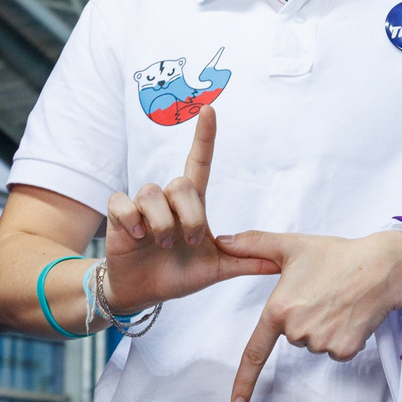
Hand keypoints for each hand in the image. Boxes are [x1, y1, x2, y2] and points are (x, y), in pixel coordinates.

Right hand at [102, 106, 277, 311]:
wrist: (143, 291)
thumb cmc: (179, 275)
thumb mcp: (217, 270)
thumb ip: (245, 261)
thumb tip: (282, 261)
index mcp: (192, 206)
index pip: (199, 162)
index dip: (204, 137)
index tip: (209, 109)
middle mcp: (168, 199)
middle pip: (180, 184)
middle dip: (189, 217)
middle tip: (188, 243)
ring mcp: (142, 205)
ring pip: (152, 194)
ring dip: (161, 225)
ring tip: (161, 246)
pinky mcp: (119, 213)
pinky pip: (124, 203)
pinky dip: (133, 222)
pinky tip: (137, 237)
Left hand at [216, 230, 401, 401]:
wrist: (381, 267)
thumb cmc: (337, 255)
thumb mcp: (292, 246)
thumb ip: (254, 244)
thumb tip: (224, 241)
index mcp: (279, 310)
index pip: (256, 352)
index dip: (244, 381)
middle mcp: (298, 330)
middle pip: (292, 336)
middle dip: (303, 319)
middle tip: (321, 294)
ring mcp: (322, 342)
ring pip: (314, 343)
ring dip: (323, 327)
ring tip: (338, 300)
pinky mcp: (345, 350)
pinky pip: (335, 350)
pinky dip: (341, 336)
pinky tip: (350, 314)